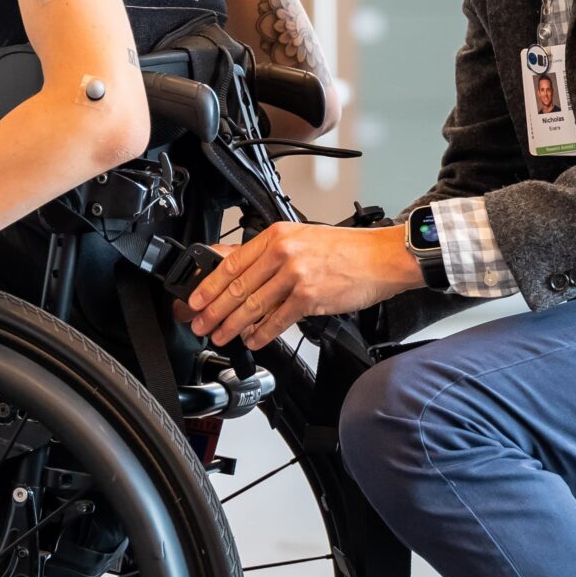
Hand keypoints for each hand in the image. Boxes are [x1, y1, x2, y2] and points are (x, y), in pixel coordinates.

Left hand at [181, 222, 420, 349]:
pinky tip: (253, 340)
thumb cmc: (345, 250)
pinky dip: (263, 333)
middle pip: (238, 287)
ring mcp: (296, 275)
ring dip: (233, 325)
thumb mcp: (300, 238)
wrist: (380, 258)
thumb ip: (267, 253)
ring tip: (221, 336)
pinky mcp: (310, 297)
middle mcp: (284, 253)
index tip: (195, 299)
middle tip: (201, 324)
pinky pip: (278, 320)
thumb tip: (234, 266)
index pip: (233, 262)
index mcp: (277, 235)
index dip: (209, 284)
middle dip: (214, 310)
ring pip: (254, 305)